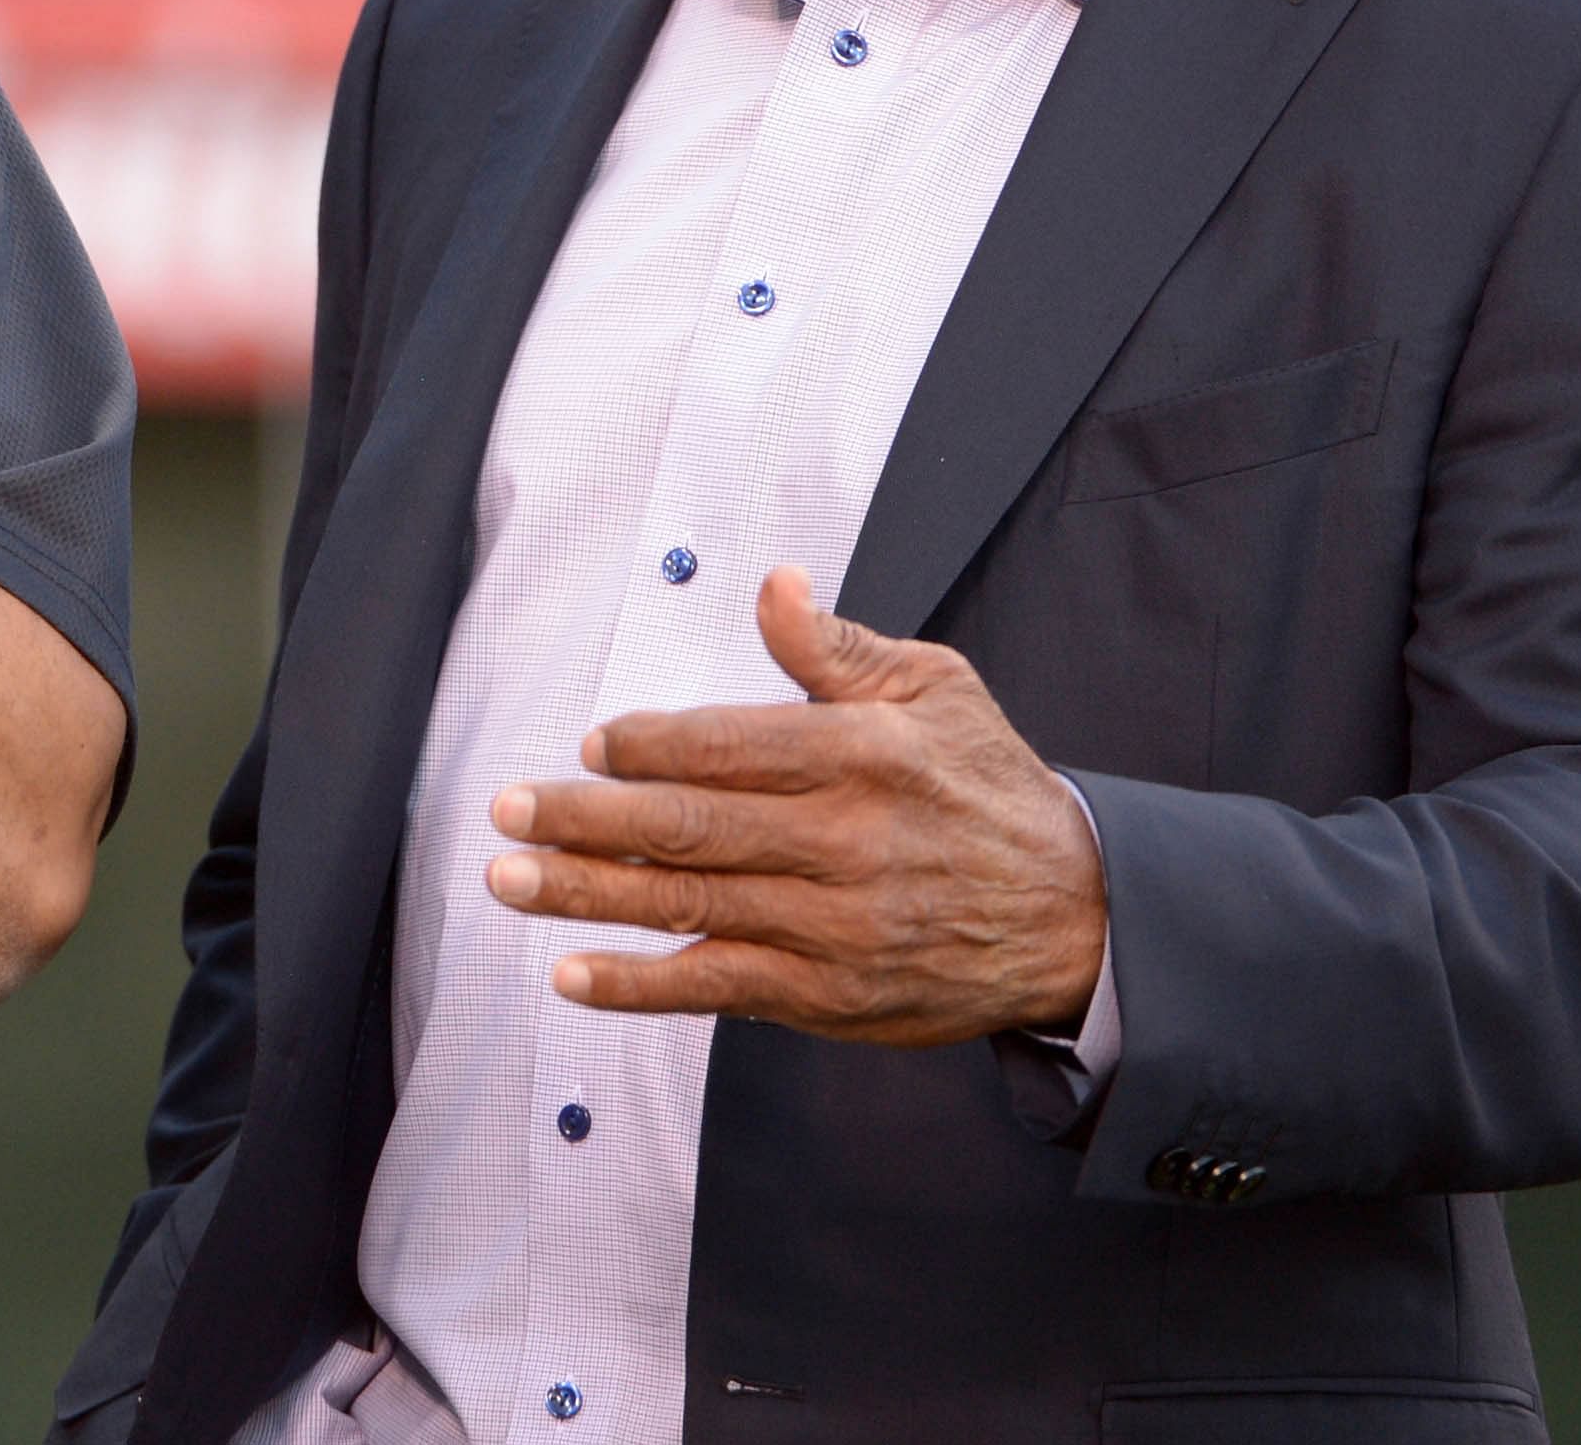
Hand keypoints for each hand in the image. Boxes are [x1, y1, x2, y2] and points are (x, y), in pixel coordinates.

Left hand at [481, 566, 1104, 1047]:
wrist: (1075, 916)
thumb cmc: (987, 786)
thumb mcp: (935, 688)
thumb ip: (836, 646)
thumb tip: (770, 585)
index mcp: (864, 754)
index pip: (731, 745)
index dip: (651, 745)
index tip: (591, 744)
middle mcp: (844, 841)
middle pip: (692, 828)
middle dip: (586, 818)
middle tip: (505, 807)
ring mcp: (834, 927)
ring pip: (690, 907)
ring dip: (588, 895)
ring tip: (508, 878)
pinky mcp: (830, 994)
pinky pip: (718, 987)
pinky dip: (640, 986)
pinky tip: (572, 973)